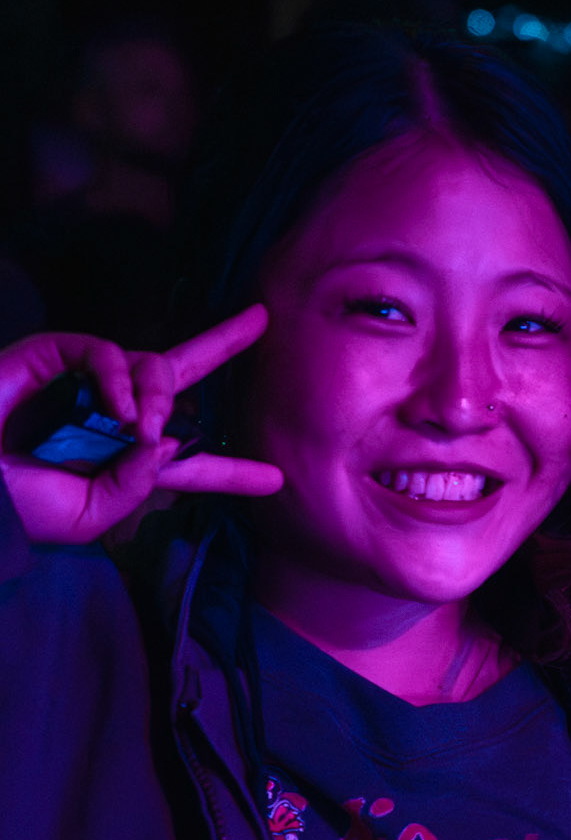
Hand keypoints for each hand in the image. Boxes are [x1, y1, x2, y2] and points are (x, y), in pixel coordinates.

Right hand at [0, 306, 284, 545]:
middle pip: (179, 377)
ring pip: (152, 365)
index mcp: (124, 462)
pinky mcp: (54, 356)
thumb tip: (170, 442)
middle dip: (222, 346)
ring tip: (144, 426)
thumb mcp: (86, 518)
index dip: (229, 471)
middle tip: (262, 322)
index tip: (275, 481)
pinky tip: (120, 410)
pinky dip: (121, 378)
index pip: (187, 464)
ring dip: (161, 394)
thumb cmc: (15, 507)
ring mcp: (86, 385)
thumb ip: (134, 487)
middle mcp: (112, 417)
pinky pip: (106, 353)